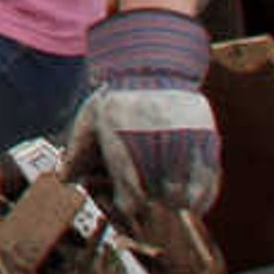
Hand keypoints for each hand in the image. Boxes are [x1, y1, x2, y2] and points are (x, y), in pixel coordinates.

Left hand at [68, 8, 221, 222]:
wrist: (152, 66)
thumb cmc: (117, 96)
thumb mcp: (90, 120)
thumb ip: (78, 152)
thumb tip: (64, 180)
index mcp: (122, 152)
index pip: (130, 202)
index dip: (130, 207)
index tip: (130, 203)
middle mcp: (154, 154)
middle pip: (158, 203)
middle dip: (154, 206)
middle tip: (151, 200)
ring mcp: (183, 150)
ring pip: (184, 198)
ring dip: (177, 202)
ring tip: (171, 196)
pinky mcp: (206, 145)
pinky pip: (209, 185)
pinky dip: (203, 196)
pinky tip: (194, 200)